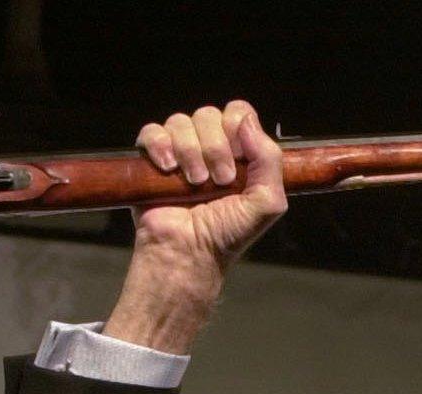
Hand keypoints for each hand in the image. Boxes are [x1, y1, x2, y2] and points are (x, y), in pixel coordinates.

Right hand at [104, 100, 285, 353]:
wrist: (190, 254)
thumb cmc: (227, 234)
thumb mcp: (267, 202)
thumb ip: (270, 159)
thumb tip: (246, 121)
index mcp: (237, 152)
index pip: (237, 112)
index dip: (236, 126)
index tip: (238, 158)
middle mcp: (208, 147)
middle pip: (208, 114)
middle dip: (215, 147)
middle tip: (218, 182)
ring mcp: (178, 152)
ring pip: (180, 121)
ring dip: (189, 152)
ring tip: (194, 184)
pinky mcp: (151, 160)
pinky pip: (151, 132)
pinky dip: (160, 145)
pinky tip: (168, 168)